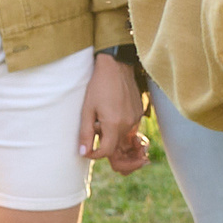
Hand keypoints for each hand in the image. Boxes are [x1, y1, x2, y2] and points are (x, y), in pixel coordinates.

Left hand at [80, 54, 148, 173]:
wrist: (116, 67)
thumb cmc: (98, 86)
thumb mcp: (87, 110)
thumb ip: (85, 133)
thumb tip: (83, 152)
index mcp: (114, 124)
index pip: (106, 151)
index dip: (94, 154)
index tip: (86, 150)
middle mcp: (128, 123)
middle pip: (116, 145)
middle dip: (103, 144)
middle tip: (93, 131)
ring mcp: (136, 118)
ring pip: (123, 136)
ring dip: (111, 134)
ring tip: (101, 119)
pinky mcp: (139, 112)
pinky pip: (129, 126)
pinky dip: (119, 125)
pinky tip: (111, 112)